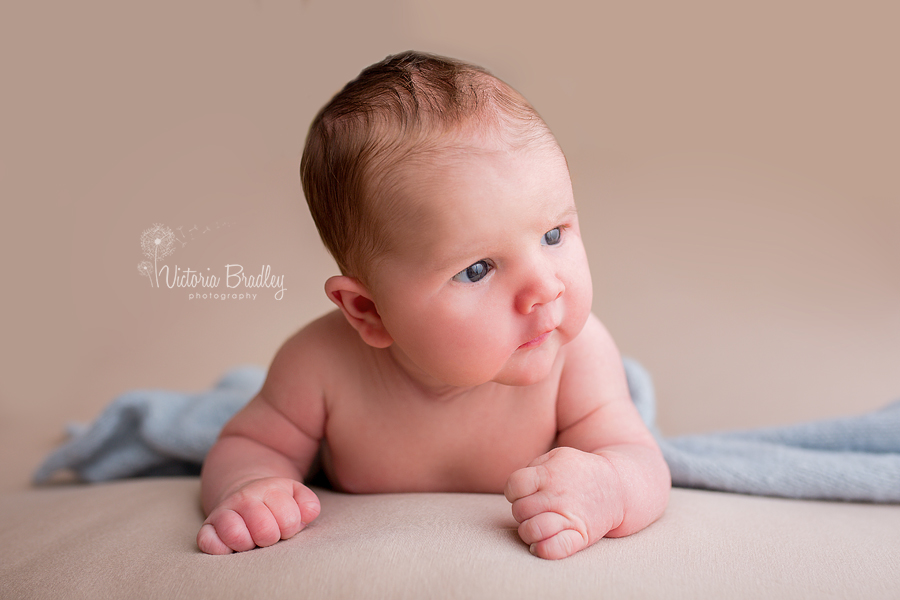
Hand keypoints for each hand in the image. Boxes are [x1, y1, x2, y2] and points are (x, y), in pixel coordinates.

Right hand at [197, 477, 320, 553]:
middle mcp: (245, 498)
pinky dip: (219, 548)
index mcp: (271, 489)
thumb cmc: (277, 503)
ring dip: (248, 544)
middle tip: (268, 533)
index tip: (285, 523)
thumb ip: (308, 504)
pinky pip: (208, 542)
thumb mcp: (296, 496)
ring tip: (252, 539)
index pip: (289, 519)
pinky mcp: (208, 527)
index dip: (291, 527)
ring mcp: (224, 511)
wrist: (246, 493)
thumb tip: (308, 514)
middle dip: (271, 537)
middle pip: (265, 530)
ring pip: (236, 535)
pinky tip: (231, 546)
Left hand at [504, 447, 623, 559]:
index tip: (524, 493)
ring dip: (528, 531)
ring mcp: (569, 517)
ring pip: (531, 530)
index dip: (514, 491)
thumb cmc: (578, 472)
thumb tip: (516, 490)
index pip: (514, 486)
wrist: (617, 487)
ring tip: (536, 526)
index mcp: (548, 474)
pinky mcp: (580, 536)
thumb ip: (533, 468)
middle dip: (522, 511)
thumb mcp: (557, 457)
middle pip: (520, 510)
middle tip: (535, 509)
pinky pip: (554, 549)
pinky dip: (542, 550)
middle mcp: (557, 496)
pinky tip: (540, 545)